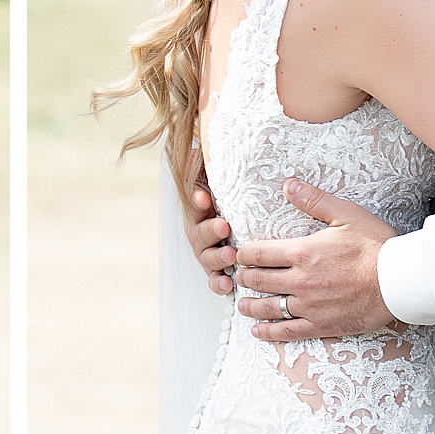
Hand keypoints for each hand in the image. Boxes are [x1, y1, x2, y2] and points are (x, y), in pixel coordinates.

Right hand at [183, 168, 235, 295]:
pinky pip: (216, 281)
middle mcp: (200, 234)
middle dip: (210, 230)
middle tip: (223, 226)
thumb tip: (193, 149)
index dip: (196, 201)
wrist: (241, 232)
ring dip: (217, 257)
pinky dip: (220, 284)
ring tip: (230, 255)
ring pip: (208, 258)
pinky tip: (227, 284)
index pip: (194, 203)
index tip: (203, 197)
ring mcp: (208, 255)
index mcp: (200, 211)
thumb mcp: (217, 184)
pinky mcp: (218, 273)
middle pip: (200, 233)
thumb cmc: (230, 204)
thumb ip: (204, 168)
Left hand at [232, 179, 398, 340]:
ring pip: (268, 307)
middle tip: (238, 277)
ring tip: (242, 304)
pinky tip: (258, 330)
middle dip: (244, 278)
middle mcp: (301, 280)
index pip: (259, 254)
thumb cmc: (376, 246)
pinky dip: (269, 332)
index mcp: (302, 252)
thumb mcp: (345, 215)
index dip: (244, 254)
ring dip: (250, 306)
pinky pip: (288, 331)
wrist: (400, 281)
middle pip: (258, 281)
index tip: (241, 255)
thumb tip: (288, 185)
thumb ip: (314, 200)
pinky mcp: (321, 325)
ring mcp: (309, 305)